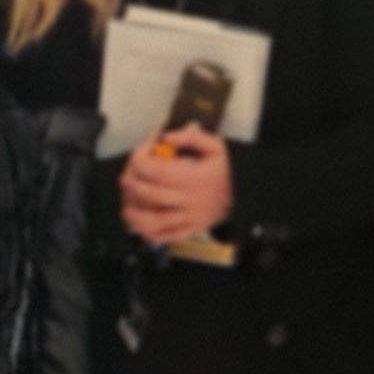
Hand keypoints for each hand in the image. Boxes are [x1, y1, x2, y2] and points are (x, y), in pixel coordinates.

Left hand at [120, 126, 234, 246]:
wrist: (246, 194)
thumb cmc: (227, 169)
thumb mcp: (215, 146)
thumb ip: (191, 137)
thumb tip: (166, 137)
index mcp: (194, 177)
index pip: (157, 171)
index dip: (141, 160)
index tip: (140, 152)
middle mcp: (190, 199)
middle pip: (151, 195)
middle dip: (132, 185)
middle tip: (127, 177)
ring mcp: (190, 217)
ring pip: (155, 221)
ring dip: (135, 214)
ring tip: (128, 206)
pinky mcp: (191, 229)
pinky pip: (166, 236)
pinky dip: (149, 234)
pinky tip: (139, 226)